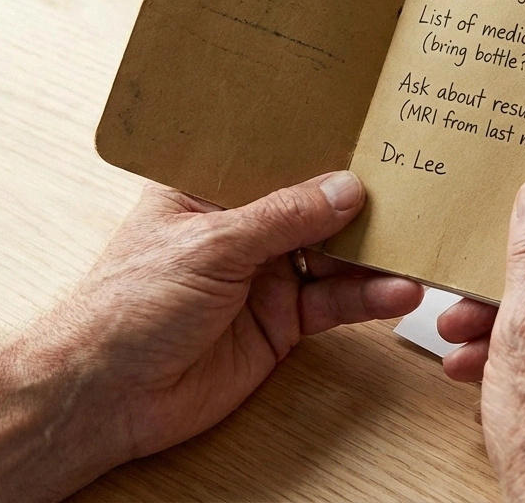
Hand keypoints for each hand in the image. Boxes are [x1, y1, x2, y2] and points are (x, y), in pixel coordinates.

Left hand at [37, 172, 423, 461]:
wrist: (108, 395)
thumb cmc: (129, 305)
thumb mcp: (210, 244)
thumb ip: (283, 217)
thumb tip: (345, 190)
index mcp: (209, 189)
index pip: (273, 156)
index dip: (318, 144)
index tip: (369, 129)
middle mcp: (241, 228)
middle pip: (314, 206)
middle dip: (360, 199)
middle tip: (414, 187)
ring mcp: (264, 276)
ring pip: (333, 256)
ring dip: (374, 254)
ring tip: (416, 247)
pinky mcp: (282, 322)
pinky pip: (334, 304)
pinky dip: (368, 299)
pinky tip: (396, 293)